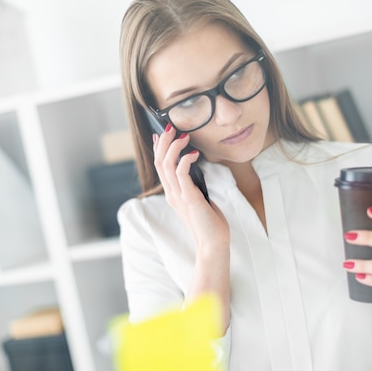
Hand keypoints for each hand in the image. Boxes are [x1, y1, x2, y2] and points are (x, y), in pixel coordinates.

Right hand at [153, 125, 229, 248]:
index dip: (159, 149)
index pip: (160, 167)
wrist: (213, 243)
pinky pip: (180, 172)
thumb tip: (197, 171)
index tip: (160, 134)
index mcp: (172, 194)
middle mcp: (171, 194)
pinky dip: (185, 159)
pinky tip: (193, 153)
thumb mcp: (200, 200)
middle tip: (171, 127)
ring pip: (166, 164)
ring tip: (182, 135)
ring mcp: (178, 196)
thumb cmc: (210, 223)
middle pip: (159, 162)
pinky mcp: (188, 197)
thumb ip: (195, 187)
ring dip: (173, 146)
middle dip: (164, 142)